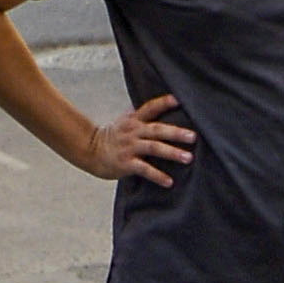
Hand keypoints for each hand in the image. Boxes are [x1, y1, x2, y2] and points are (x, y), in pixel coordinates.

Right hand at [72, 89, 191, 184]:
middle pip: (157, 129)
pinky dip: (157, 176)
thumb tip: (160, 105)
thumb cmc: (113, 138)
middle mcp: (133, 132)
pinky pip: (144, 169)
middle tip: (193, 137)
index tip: (179, 100)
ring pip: (153, 148)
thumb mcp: (125, 122)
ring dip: (172, 153)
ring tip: (188, 158)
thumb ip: (141, 115)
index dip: (163, 103)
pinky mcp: (125, 163)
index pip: (150, 108)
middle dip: (176, 133)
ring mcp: (129, 147)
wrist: (89, 152)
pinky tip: (169, 182)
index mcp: (134, 120)